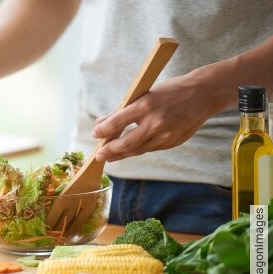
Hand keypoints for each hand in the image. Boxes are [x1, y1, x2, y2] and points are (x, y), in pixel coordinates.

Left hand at [92, 74, 217, 161]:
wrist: (204, 94)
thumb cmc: (171, 91)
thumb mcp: (144, 94)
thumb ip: (122, 110)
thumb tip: (101, 123)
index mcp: (146, 105)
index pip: (117, 122)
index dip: (103, 131)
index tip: (95, 134)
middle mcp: (156, 122)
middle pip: (126, 143)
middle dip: (109, 151)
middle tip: (98, 156)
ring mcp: (165, 135)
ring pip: (137, 150)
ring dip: (121, 154)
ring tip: (109, 156)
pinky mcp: (172, 143)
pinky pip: (149, 149)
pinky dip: (137, 150)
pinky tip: (127, 151)